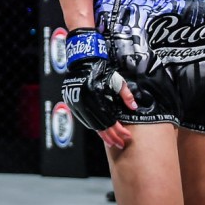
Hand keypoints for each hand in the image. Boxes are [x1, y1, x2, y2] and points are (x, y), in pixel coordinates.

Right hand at [61, 28, 135, 146]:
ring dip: (102, 133)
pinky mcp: (71, 102)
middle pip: (99, 125)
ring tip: (111, 140)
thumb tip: (133, 107)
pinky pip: (83, 119)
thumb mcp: (117, 80)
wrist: (82, 61)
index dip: (118, 131)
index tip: (127, 137)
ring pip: (90, 124)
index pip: (108, 120)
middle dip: (111, 136)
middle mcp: (84, 101)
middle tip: (120, 143)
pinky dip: (93, 125)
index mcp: (95, 96)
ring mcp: (75, 103)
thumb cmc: (101, 69)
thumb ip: (126, 94)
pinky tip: (100, 130)